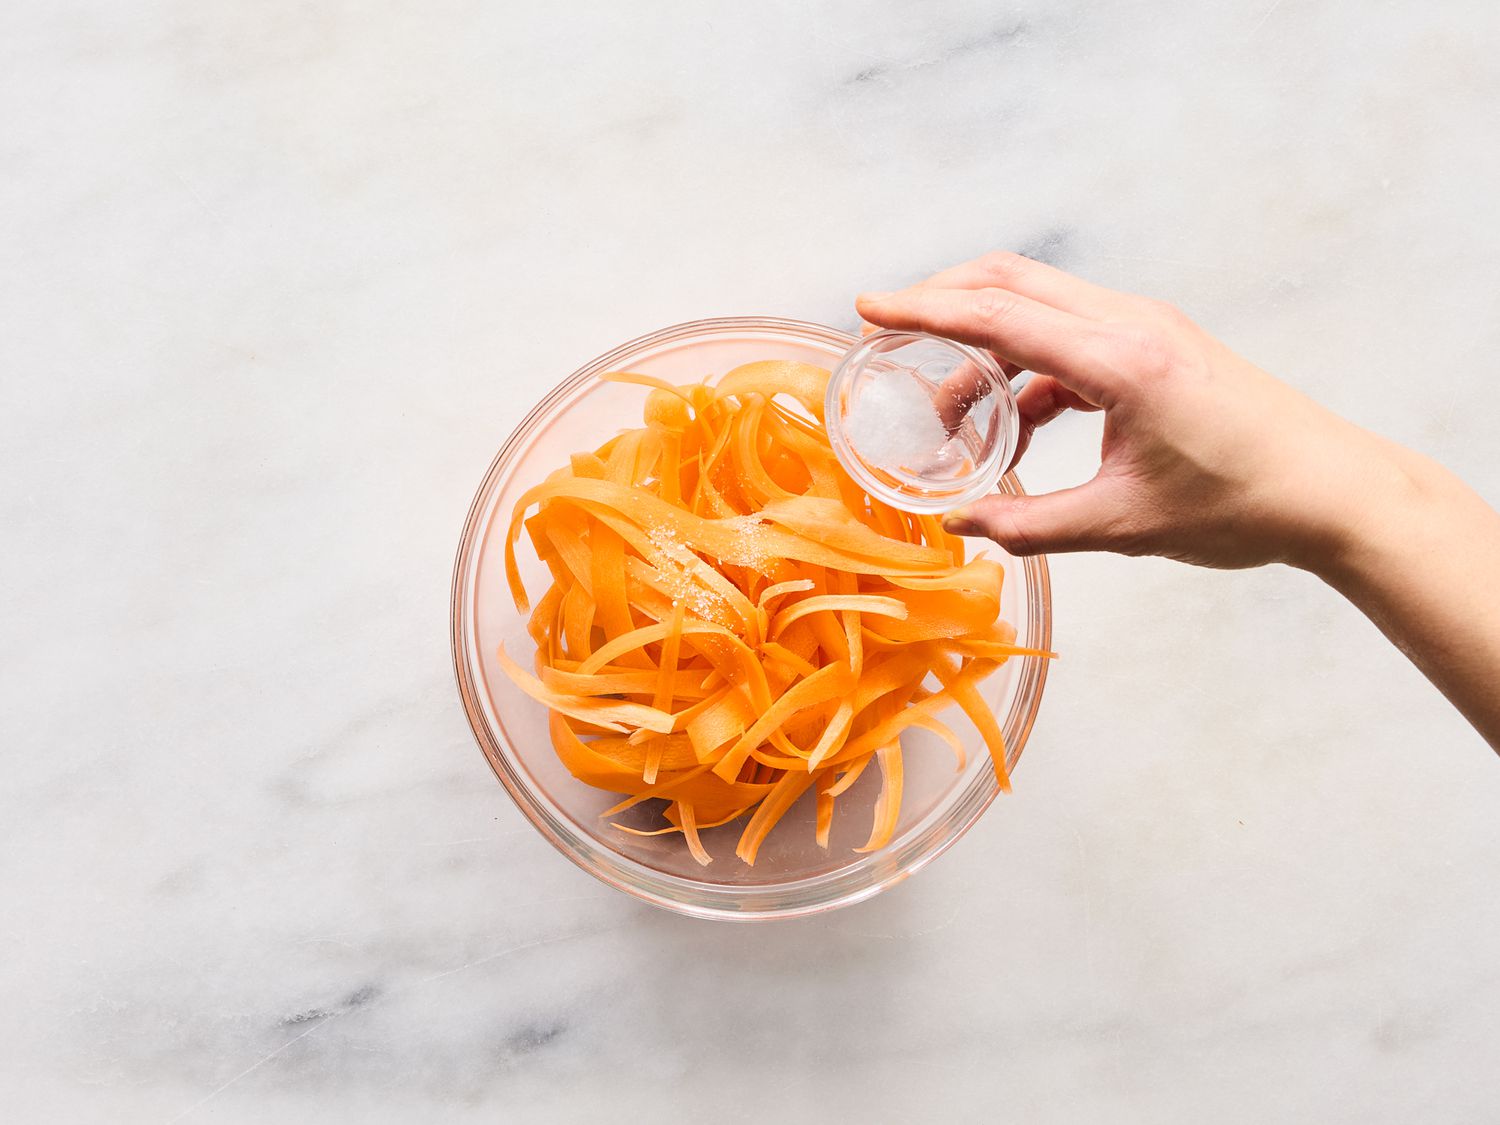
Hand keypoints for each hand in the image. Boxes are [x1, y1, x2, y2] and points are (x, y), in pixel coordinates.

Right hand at [856, 252, 1415, 572]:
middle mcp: (1131, 325)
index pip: (1000, 315)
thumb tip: (959, 521)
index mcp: (1121, 360)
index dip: (924, 310)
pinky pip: (1069, 336)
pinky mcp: (1156, 346)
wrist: (1331, 490)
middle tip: (888, 333)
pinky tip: (1017, 426)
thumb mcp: (1123, 525)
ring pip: (1039, 305)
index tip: (868, 308)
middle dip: (941, 302)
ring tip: (953, 417)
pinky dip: (1026, 368)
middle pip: (1012, 281)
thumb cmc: (1241, 505)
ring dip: (984, 344)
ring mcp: (1147, 329)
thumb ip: (1031, 525)